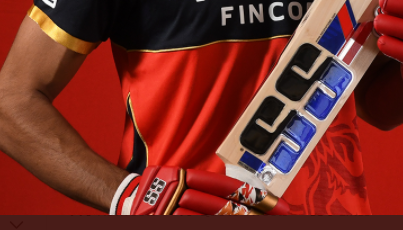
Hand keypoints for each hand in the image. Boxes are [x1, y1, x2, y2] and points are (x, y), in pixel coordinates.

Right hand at [110, 166, 289, 214]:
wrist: (122, 200)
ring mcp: (173, 212)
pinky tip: (234, 226)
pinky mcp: (168, 223)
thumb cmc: (154, 188)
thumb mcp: (179, 178)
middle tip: (280, 217)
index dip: (252, 196)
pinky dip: (217, 226)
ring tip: (262, 224)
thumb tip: (235, 195)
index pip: (226, 188)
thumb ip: (201, 185)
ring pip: (214, 220)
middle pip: (224, 208)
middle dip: (253, 214)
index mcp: (185, 177)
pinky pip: (197, 226)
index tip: (277, 204)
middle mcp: (181, 194)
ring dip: (238, 221)